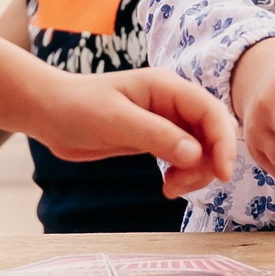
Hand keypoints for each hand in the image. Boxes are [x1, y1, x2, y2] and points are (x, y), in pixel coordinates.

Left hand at [33, 68, 238, 197]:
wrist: (50, 113)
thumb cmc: (77, 107)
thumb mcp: (116, 121)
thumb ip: (156, 136)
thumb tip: (196, 155)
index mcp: (167, 87)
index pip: (211, 112)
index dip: (224, 142)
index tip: (223, 174)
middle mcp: (172, 102)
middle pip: (212, 133)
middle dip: (208, 163)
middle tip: (181, 186)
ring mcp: (166, 121)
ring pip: (202, 149)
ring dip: (196, 173)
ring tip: (171, 188)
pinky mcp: (156, 138)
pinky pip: (185, 158)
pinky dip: (184, 174)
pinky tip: (168, 185)